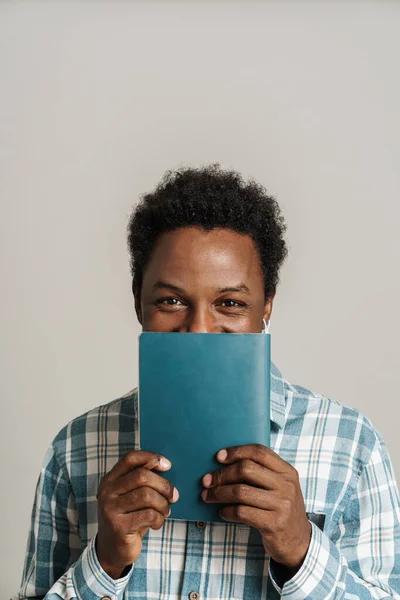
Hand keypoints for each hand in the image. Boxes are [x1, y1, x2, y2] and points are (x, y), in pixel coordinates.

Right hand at [96, 451, 178, 578]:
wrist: (112, 550)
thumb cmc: (129, 518)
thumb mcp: (131, 496)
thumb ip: (142, 480)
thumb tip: (164, 464)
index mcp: (110, 480)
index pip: (130, 458)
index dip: (151, 457)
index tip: (168, 465)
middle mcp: (107, 492)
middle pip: (142, 476)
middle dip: (164, 485)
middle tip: (174, 496)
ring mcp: (110, 509)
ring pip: (147, 495)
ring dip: (163, 504)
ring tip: (165, 511)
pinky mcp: (118, 527)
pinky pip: (149, 515)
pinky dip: (159, 519)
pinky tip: (156, 523)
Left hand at [201, 444, 310, 571]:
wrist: (298, 542)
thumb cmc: (281, 509)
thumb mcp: (280, 487)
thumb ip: (262, 473)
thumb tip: (225, 464)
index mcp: (287, 471)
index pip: (259, 452)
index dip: (236, 452)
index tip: (219, 456)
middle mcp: (286, 485)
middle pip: (246, 469)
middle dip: (222, 474)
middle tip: (207, 480)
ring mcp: (282, 505)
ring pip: (241, 491)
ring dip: (219, 493)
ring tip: (208, 496)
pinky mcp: (274, 523)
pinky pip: (242, 512)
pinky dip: (227, 511)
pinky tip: (223, 512)